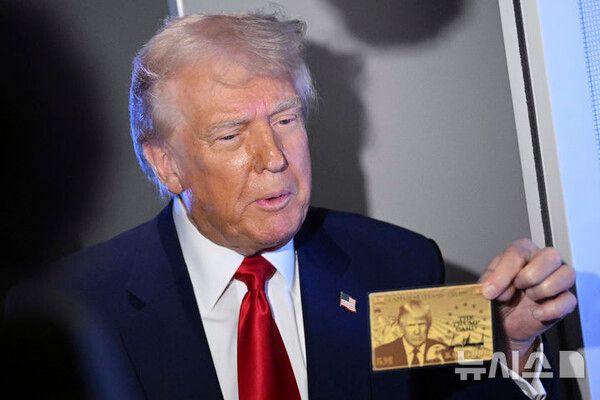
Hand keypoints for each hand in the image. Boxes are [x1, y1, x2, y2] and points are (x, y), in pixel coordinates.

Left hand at [479, 239, 576, 368]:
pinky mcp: (565, 300)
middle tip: (517, 287)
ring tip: (529, 297)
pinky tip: (536, 313)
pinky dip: (550, 309)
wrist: (504, 323)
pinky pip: (569, 300)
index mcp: (523, 252)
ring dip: (542, 290)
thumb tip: (492, 287)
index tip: (490, 291)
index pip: (519, 252)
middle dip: (531, 275)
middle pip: (550, 256)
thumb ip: (489, 282)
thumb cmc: (498, 297)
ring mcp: (558, 280)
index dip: (504, 273)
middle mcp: (543, 261)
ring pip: (566, 274)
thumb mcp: (487, 286)